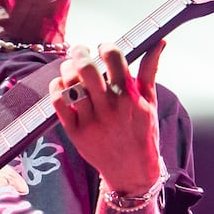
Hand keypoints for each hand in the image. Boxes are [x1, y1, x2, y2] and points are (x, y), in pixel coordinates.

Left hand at [50, 40, 164, 192]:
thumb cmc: (142, 133)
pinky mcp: (76, 133)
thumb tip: (158, 43)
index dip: (105, 46)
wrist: (133, 170)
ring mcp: (92, 120)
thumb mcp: (150, 101)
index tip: (103, 48)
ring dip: (66, 69)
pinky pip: (58, 104)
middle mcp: (110, 107)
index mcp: (129, 95)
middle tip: (79, 50)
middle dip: (79, 52)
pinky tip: (61, 85)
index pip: (114, 57)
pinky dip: (56, 89)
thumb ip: (149, 70)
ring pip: (70, 84)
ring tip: (70, 68)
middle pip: (87, 68)